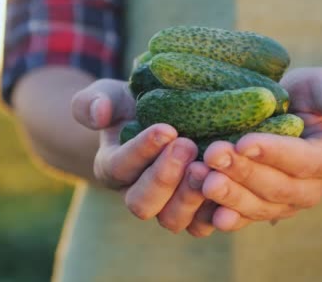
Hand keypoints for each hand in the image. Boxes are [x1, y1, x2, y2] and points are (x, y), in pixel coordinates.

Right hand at [72, 79, 206, 231]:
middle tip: (188, 145)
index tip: (166, 129)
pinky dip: (216, 211)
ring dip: (190, 196)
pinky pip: (203, 225)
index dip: (142, 150)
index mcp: (113, 167)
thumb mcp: (110, 96)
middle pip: (141, 203)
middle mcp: (136, 194)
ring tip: (208, 166)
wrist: (166, 118)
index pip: (120, 167)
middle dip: (165, 176)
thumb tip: (98, 114)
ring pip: (172, 220)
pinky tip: (229, 185)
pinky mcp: (195, 214)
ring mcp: (166, 208)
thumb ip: (92, 102)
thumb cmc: (134, 106)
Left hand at [192, 68, 321, 231]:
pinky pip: (242, 218)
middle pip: (277, 187)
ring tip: (201, 178)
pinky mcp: (259, 209)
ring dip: (228, 195)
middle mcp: (311, 189)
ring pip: (257, 206)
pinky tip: (204, 209)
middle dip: (243, 172)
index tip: (244, 141)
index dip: (274, 153)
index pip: (303, 160)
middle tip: (212, 155)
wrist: (289, 114)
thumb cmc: (308, 96)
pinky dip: (222, 215)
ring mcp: (284, 204)